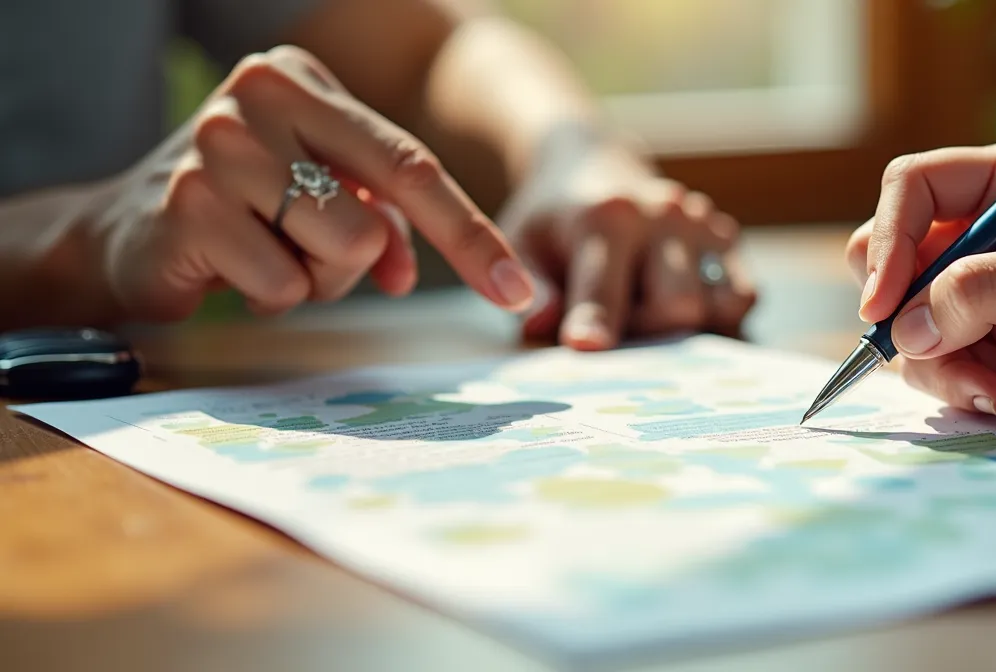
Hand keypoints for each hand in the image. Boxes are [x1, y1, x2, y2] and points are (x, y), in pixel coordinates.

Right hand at [89, 46, 534, 320]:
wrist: (119, 234)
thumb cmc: (241, 217)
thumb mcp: (321, 202)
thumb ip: (380, 219)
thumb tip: (404, 269)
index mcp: (302, 81)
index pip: (410, 164)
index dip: (472, 234)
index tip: (517, 290)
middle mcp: (261, 94)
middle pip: (384, 209)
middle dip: (380, 262)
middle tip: (344, 272)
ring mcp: (220, 144)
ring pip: (342, 249)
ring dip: (313, 278)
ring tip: (261, 255)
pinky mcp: (188, 202)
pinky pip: (283, 284)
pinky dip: (268, 295)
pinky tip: (225, 269)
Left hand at [498, 130, 755, 349]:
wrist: (595, 166)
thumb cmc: (553, 221)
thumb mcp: (523, 245)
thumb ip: (533, 288)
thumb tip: (542, 326)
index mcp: (607, 217)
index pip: (603, 286)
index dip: (596, 321)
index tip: (586, 348)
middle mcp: (664, 215)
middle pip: (679, 306)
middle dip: (650, 335)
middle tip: (621, 329)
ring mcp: (702, 224)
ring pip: (720, 306)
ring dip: (688, 330)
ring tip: (651, 315)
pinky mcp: (727, 238)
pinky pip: (743, 295)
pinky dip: (721, 319)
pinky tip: (687, 315)